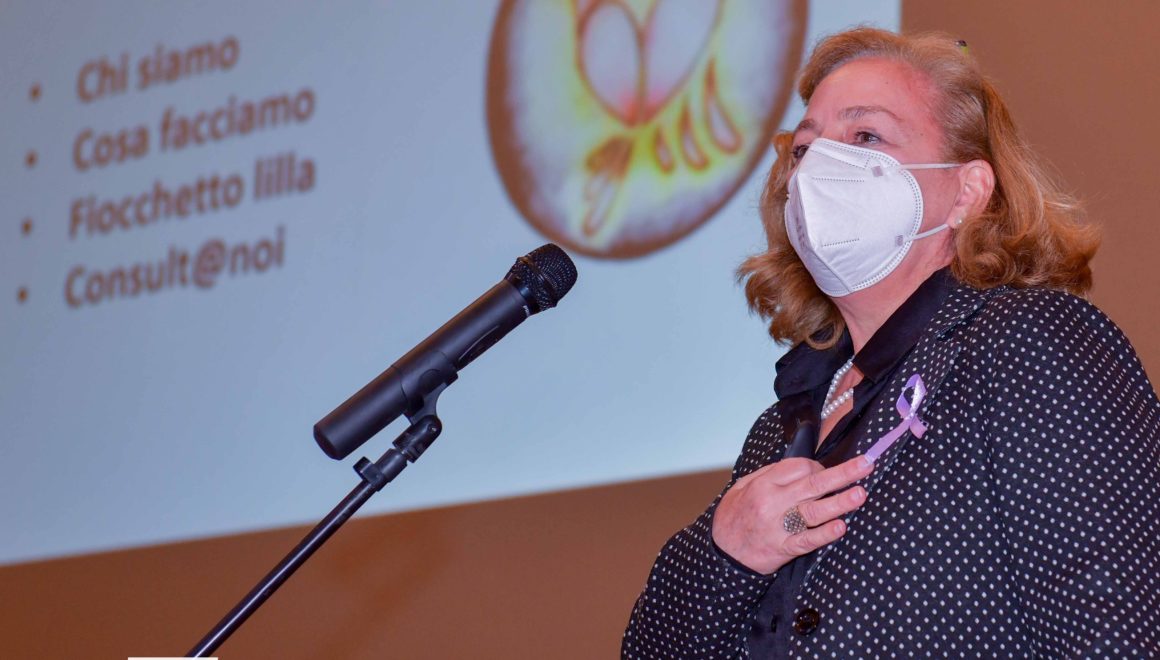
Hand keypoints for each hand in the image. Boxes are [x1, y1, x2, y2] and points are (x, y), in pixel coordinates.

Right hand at [711, 455, 873, 574]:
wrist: (721, 552)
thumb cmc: (734, 516)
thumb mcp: (742, 487)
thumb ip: (768, 474)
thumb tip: (798, 466)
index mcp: (764, 484)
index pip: (800, 467)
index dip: (819, 467)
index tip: (827, 473)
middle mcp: (773, 503)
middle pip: (814, 483)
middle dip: (843, 473)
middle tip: (867, 465)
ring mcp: (778, 526)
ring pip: (814, 511)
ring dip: (840, 502)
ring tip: (860, 494)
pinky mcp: (783, 548)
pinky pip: (807, 540)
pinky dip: (824, 534)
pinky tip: (840, 527)